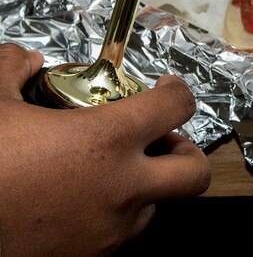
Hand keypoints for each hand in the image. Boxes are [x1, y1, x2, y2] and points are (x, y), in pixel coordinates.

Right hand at [0, 44, 210, 256]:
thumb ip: (13, 71)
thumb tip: (23, 60)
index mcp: (107, 140)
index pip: (178, 106)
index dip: (178, 90)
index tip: (167, 88)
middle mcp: (121, 188)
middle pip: (194, 171)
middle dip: (187, 152)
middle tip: (164, 140)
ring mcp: (109, 229)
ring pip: (157, 207)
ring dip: (147, 186)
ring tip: (114, 171)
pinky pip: (122, 234)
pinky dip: (116, 214)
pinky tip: (84, 199)